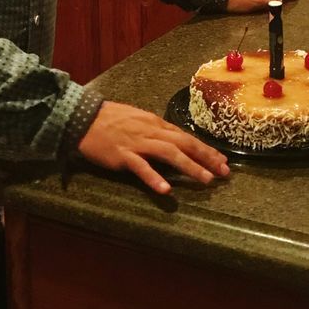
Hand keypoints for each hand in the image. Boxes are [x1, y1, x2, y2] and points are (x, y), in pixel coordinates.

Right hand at [77, 101, 229, 195]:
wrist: (84, 118)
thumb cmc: (111, 119)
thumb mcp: (138, 120)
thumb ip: (156, 130)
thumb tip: (175, 140)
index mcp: (155, 123)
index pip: (186, 137)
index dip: (206, 149)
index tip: (222, 160)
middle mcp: (151, 131)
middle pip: (184, 144)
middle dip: (206, 157)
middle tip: (224, 172)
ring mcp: (137, 143)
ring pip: (169, 154)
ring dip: (190, 166)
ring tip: (206, 180)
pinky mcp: (123, 155)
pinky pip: (141, 167)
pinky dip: (154, 178)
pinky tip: (166, 190)